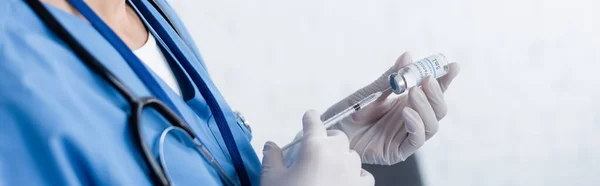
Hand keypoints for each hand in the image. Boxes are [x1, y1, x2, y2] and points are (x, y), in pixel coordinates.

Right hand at [260, 110, 374, 185]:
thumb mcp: (271, 179)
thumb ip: (271, 158)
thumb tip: (271, 145)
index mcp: (315, 147)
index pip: (314, 123)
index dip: (310, 118)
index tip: (309, 117)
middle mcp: (338, 155)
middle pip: (337, 137)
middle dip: (326, 139)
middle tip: (314, 149)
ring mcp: (353, 173)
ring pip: (351, 155)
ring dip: (341, 157)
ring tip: (328, 168)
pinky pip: (363, 176)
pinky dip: (355, 176)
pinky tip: (345, 182)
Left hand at [323, 52, 459, 164]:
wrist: (328, 134)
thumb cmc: (346, 115)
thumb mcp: (368, 92)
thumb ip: (390, 77)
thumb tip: (408, 56)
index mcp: (406, 103)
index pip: (431, 92)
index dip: (445, 80)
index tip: (452, 65)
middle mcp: (409, 120)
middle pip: (437, 108)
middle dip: (437, 92)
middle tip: (428, 78)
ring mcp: (405, 136)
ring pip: (432, 124)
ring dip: (426, 106)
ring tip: (414, 92)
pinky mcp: (398, 151)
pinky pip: (416, 140)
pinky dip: (415, 124)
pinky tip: (406, 111)